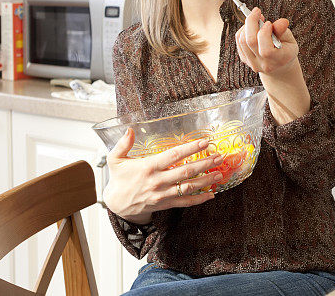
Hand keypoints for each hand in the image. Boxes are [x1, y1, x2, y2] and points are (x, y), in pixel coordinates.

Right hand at [103, 128, 224, 224]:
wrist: (116, 205)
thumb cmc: (118, 179)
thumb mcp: (115, 159)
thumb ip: (123, 144)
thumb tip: (130, 130)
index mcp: (148, 167)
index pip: (173, 156)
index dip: (190, 148)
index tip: (204, 142)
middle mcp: (158, 181)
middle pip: (186, 171)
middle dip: (205, 163)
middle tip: (219, 157)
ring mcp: (163, 194)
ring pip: (188, 187)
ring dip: (206, 180)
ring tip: (219, 173)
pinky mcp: (165, 204)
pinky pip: (185, 202)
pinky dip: (200, 199)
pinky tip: (211, 194)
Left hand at [235, 7, 298, 75]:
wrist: (279, 67)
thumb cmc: (285, 51)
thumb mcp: (290, 40)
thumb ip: (283, 31)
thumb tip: (282, 22)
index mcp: (279, 60)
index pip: (266, 50)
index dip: (265, 33)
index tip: (269, 23)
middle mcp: (264, 64)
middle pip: (250, 42)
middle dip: (252, 22)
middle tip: (257, 12)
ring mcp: (253, 63)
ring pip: (242, 40)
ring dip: (247, 25)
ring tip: (256, 19)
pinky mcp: (245, 59)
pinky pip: (239, 41)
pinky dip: (243, 30)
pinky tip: (251, 27)